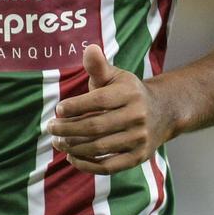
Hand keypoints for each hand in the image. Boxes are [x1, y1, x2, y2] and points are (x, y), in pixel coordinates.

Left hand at [46, 44, 175, 174]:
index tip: (58, 110)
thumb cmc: (127, 92)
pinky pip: (109, 166)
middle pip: (96, 126)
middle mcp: (137, 116)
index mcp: (129, 93)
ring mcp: (139, 139)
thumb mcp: (115, 76)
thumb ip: (99, 66)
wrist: (163, 112)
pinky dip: (87, 165)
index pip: (99, 100)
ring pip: (100, 147)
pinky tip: (71, 158)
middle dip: (68, 129)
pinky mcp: (138, 157)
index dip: (76, 106)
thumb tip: (89, 48)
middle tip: (50, 128)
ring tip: (57, 142)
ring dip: (74, 147)